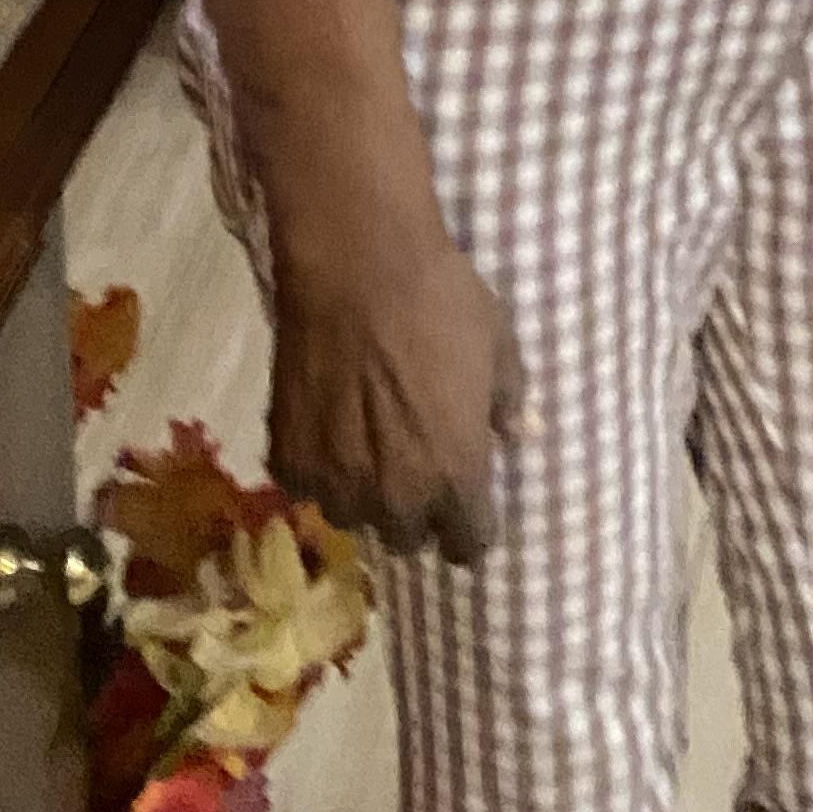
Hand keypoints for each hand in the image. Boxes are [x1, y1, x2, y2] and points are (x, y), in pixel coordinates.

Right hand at [265, 208, 527, 563]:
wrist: (358, 266)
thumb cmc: (440, 301)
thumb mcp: (498, 344)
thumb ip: (509, 401)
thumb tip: (523, 434)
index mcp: (456, 476)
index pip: (469, 544)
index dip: (472, 526)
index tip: (470, 506)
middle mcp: (395, 498)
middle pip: (408, 536)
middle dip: (418, 509)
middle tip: (417, 464)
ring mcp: (336, 485)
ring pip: (356, 516)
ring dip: (366, 492)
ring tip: (368, 447)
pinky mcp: (289, 462)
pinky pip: (309, 486)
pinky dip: (320, 466)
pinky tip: (328, 427)